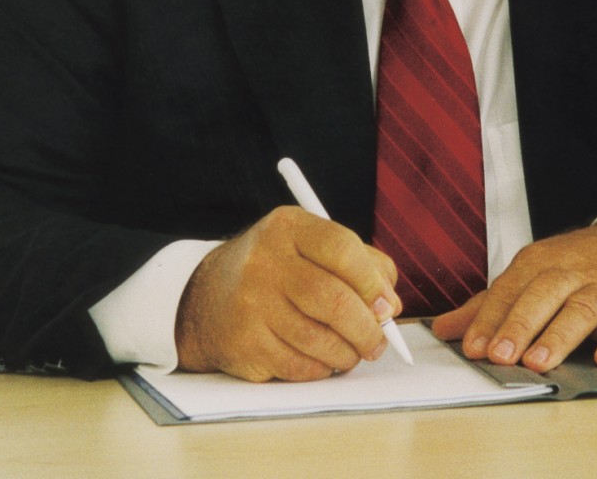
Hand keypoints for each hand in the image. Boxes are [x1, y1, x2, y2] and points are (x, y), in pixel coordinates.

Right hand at [174, 206, 401, 381]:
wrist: (206, 299)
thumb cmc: (276, 273)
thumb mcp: (310, 248)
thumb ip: (361, 264)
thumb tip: (390, 305)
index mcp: (287, 227)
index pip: (342, 248)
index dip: (372, 282)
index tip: (387, 306)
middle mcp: (264, 261)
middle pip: (334, 299)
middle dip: (368, 328)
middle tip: (378, 342)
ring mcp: (251, 303)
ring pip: (320, 339)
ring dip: (347, 354)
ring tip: (352, 353)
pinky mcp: (245, 343)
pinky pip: (299, 366)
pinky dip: (320, 369)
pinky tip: (321, 360)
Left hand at [429, 218, 596, 373]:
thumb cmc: (580, 267)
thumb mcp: (533, 276)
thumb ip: (490, 304)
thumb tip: (444, 329)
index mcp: (541, 263)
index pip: (510, 289)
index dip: (490, 319)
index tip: (472, 347)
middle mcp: (573, 273)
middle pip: (543, 295)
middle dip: (520, 325)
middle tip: (500, 355)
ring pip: (583, 308)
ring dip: (560, 335)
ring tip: (538, 362)